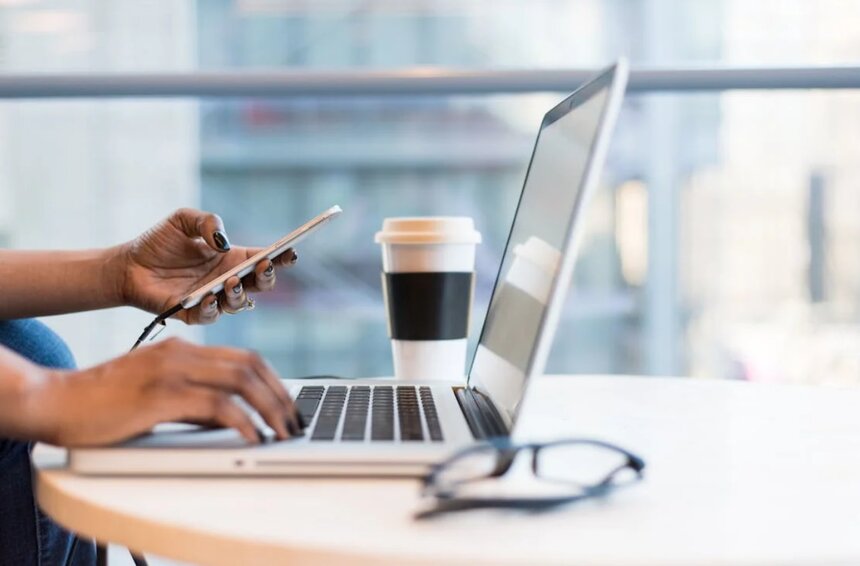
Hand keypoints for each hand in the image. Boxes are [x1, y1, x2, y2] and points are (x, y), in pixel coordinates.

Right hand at [26, 338, 301, 446]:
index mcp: (182, 349)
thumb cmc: (103, 403)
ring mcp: (171, 371)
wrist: (55, 401)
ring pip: (241, 381)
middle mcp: (181, 353)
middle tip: (294, 422)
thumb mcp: (156, 393)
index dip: (274, 381)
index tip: (288, 405)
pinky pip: (216, 405)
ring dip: (270, 408)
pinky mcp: (161, 395)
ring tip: (282, 432)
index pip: (245, 357)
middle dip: (280, 395)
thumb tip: (231, 419)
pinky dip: (242, 422)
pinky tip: (253, 437)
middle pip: (250, 365)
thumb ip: (193, 400)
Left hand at [117, 208, 297, 323]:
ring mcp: (212, 299)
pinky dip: (213, 308)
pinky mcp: (193, 314)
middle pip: (259, 285)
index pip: (263, 259)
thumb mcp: (183, 220)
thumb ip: (207, 222)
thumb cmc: (158, 242)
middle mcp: (227, 280)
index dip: (280, 257)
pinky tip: (209, 296)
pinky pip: (210, 316)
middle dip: (267, 277)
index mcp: (231, 258)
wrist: (127, 265)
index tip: (290, 251)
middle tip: (264, 266)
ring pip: (239, 303)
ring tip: (231, 281)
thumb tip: (223, 241)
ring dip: (240, 293)